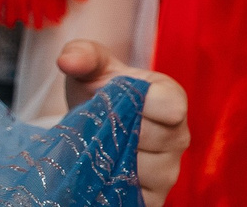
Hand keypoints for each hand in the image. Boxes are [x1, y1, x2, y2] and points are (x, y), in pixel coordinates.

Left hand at [59, 40, 189, 206]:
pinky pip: (133, 193)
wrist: (93, 122)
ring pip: (143, 168)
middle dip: (117, 127)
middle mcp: (179, 136)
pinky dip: (110, 180)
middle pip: (153, 138)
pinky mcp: (153, 197)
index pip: (170, 106)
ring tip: (97, 140)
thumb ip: (82, 54)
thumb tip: (68, 61)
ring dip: (111, 154)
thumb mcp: (90, 64)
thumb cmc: (99, 88)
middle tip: (97, 120)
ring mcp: (169, 171)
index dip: (137, 102)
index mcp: (172, 98)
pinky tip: (99, 164)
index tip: (110, 96)